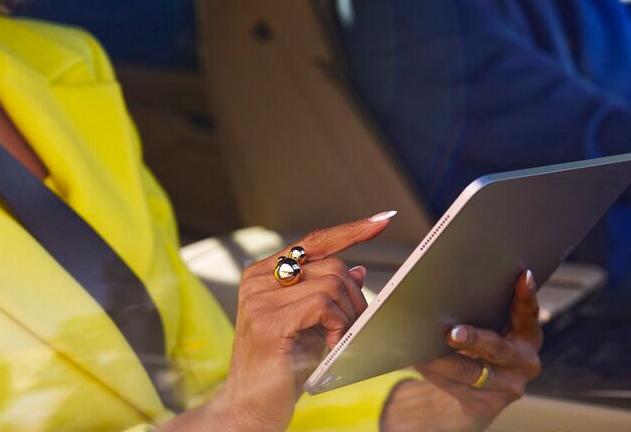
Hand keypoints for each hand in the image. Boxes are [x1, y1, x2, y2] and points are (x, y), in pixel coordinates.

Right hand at [200, 214, 392, 431]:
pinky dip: (338, 327)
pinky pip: (323, 304)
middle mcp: (257, 279)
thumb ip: (328, 297)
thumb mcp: (310, 327)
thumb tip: (359, 270)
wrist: (248, 410)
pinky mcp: (269, 321)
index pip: (313, 242)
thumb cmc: (280, 370)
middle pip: (331, 264)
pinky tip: (331, 347)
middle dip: (356, 297)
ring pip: (332, 284)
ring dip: (348, 316)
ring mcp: (259, 298)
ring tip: (340, 341)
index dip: (350, 230)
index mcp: (264, 274)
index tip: (382, 221)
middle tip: (356, 326)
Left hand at [381, 270, 543, 431]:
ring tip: (422, 350)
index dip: (526, 295)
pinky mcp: (488, 405)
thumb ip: (484, 313)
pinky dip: (435, 373)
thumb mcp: (492, 330)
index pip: (528, 313)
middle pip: (497, 349)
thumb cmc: (482, 348)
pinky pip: (456, 387)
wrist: (479, 395)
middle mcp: (525, 362)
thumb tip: (447, 293)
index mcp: (529, 335)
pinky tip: (419, 361)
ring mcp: (509, 386)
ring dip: (444, 361)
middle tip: (451, 333)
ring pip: (471, 372)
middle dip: (473, 340)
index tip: (522, 276)